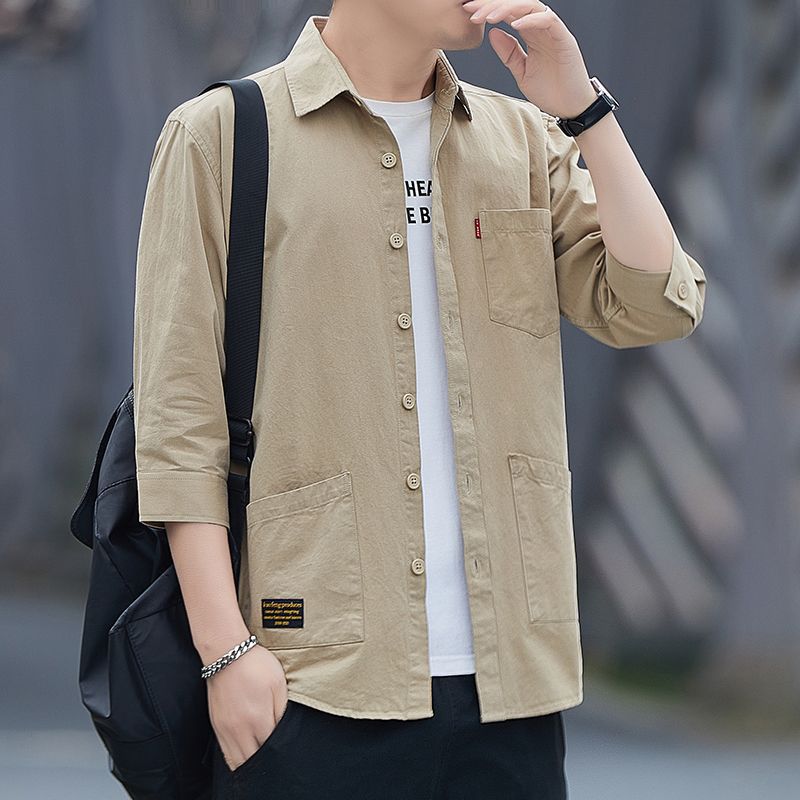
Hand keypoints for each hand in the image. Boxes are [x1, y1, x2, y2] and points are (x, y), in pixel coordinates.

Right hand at [207, 642, 289, 771]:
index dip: (279, 753)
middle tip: (275, 758)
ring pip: (237, 761)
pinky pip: (225, 752)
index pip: (270, 750)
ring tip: (260, 758)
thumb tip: (283, 732)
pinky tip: (245, 752)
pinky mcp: (216, 725)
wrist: (227, 653)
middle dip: (265, 763)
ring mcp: (225, 729)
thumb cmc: (255, 665)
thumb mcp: (278, 684)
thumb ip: (282, 712)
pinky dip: (236, 757)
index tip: (286, 750)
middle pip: (253, 761)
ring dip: (249, 763)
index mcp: (258, 719)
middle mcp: (239, 729)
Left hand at [462, 0, 596, 118]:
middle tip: (471, 9)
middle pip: (516, 6)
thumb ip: (509, 53)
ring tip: (489, 16)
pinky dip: (530, 20)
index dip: (488, 10)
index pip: (508, 14)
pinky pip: (548, 20)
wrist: (571, 107)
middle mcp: (541, 28)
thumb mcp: (521, 72)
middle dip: (492, 5)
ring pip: (530, 7)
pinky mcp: (564, 39)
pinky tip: (513, 25)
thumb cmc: (551, 91)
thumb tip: (492, 34)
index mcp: (531, 34)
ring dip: (507, 9)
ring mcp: (553, 32)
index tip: (469, 13)